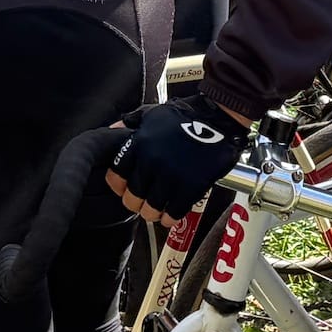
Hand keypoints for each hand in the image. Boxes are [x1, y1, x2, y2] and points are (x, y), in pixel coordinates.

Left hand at [106, 95, 251, 224]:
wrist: (219, 120)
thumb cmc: (185, 116)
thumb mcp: (152, 113)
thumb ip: (129, 123)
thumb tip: (112, 131)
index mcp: (139, 143)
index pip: (116, 175)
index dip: (118, 186)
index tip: (124, 188)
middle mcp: (152, 161)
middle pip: (132, 197)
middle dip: (135, 202)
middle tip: (141, 202)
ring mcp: (171, 176)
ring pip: (151, 209)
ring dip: (152, 212)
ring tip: (156, 210)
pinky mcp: (190, 187)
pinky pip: (174, 212)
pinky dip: (170, 218)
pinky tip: (171, 215)